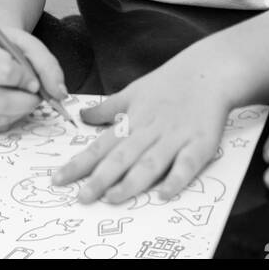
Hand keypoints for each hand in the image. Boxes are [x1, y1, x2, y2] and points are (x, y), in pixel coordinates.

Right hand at [0, 28, 65, 132]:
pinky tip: (10, 105)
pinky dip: (9, 120)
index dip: (26, 79)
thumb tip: (59, 94)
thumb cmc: (8, 48)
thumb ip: (48, 66)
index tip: (34, 81)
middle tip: (36, 96)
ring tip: (22, 96)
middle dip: (26, 102)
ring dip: (20, 112)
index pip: (4, 72)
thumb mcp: (29, 46)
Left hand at [52, 60, 229, 204]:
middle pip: (122, 156)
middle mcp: (150, 130)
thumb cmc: (170, 83)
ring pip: (150, 162)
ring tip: (112, 198)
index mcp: (133, 119)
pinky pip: (187, 164)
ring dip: (131, 181)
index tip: (58, 179)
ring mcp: (175, 137)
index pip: (102, 145)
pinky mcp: (200, 143)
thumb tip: (82, 116)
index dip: (80, 163)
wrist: (210, 71)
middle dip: (100, 178)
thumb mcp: (134, 91)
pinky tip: (164, 194)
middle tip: (81, 198)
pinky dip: (176, 179)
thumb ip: (108, 107)